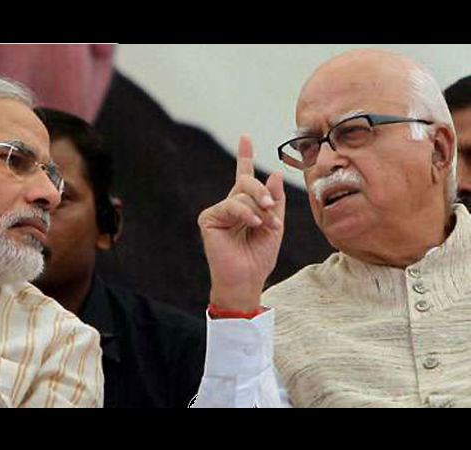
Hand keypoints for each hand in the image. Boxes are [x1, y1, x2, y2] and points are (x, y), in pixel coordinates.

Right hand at [198, 135, 284, 310]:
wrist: (247, 279)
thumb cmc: (259, 256)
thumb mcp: (274, 225)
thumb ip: (274, 200)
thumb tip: (274, 174)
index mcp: (245, 206)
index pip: (244, 176)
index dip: (244, 156)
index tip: (245, 137)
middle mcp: (230, 205)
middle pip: (246, 182)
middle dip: (262, 192)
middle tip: (270, 208)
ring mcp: (218, 212)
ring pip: (241, 194)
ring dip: (258, 209)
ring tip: (265, 225)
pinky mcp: (208, 218)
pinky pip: (231, 205)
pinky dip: (245, 213)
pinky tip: (252, 224)